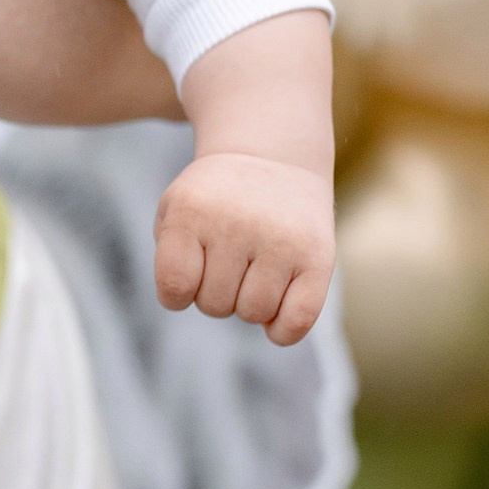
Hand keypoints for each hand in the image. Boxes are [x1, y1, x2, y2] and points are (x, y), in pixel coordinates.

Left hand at [154, 151, 335, 341]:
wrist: (274, 158)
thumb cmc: (215, 200)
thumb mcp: (176, 211)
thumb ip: (169, 260)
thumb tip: (187, 302)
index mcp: (192, 212)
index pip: (175, 287)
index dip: (177, 294)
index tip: (188, 274)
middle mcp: (237, 224)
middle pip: (214, 305)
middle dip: (215, 293)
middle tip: (228, 261)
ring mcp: (281, 240)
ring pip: (253, 314)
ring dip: (248, 304)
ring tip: (253, 269)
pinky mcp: (319, 257)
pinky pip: (297, 321)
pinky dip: (282, 330)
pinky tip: (277, 309)